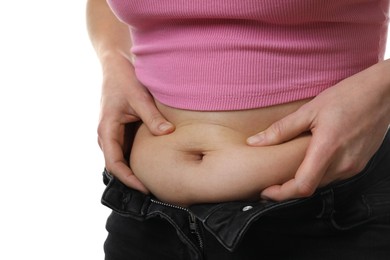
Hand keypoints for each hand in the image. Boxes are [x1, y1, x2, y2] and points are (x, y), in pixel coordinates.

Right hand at [98, 54, 174, 192]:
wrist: (116, 64)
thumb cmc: (124, 78)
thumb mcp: (139, 97)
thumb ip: (152, 117)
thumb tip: (168, 133)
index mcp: (106, 130)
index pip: (114, 164)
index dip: (128, 179)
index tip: (145, 189)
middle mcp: (107, 135)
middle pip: (118, 166)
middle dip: (133, 179)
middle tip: (155, 190)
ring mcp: (113, 133)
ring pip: (122, 159)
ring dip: (135, 171)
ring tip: (155, 182)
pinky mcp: (121, 130)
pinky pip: (127, 149)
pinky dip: (138, 159)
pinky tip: (154, 164)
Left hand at [247, 60, 389, 200]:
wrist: (382, 92)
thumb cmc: (347, 96)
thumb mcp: (309, 110)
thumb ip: (281, 130)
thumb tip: (254, 143)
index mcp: (328, 149)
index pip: (303, 186)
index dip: (281, 194)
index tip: (266, 191)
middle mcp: (343, 164)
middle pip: (310, 187)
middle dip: (288, 188)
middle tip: (270, 180)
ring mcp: (354, 166)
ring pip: (322, 183)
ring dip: (303, 180)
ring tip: (286, 171)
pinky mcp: (360, 163)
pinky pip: (334, 175)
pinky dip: (318, 173)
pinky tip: (308, 160)